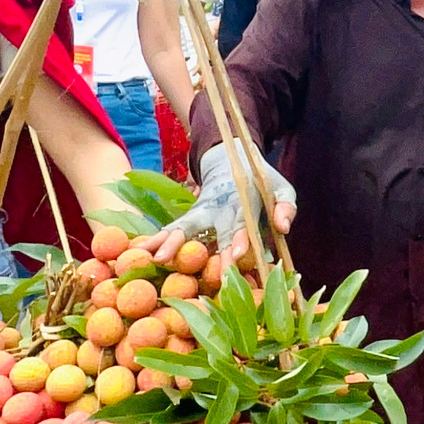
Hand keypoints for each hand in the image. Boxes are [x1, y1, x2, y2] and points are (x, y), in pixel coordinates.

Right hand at [143, 143, 295, 266]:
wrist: (233, 161)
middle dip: (192, 249)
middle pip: (204, 230)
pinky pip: (172, 230)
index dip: (238, 239)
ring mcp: (201, 212)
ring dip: (166, 243)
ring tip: (151, 258)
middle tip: (173, 262)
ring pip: (182, 228)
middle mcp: (218, 209)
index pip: (240, 223)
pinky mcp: (191, 217)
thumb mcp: (281, 188)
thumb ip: (285, 206)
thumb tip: (284, 227)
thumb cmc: (262, 181)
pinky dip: (156, 240)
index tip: (234, 256)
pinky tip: (138, 252)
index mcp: (242, 202)